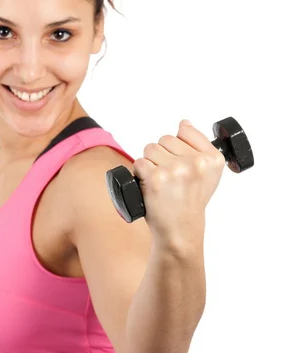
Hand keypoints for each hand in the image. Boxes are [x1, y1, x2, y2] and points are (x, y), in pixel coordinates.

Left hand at [132, 119, 225, 247]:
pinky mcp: (156, 178)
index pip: (185, 129)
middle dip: (163, 155)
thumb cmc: (190, 200)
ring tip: (161, 182)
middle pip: (165, 138)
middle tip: (170, 177)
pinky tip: (151, 186)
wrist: (180, 228)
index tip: (181, 161)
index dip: (178, 145)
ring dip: (150, 163)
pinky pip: (140, 162)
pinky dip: (140, 173)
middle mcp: (196, 163)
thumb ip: (199, 147)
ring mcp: (176, 169)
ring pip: (150, 148)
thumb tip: (184, 123)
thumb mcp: (208, 175)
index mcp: (213, 158)